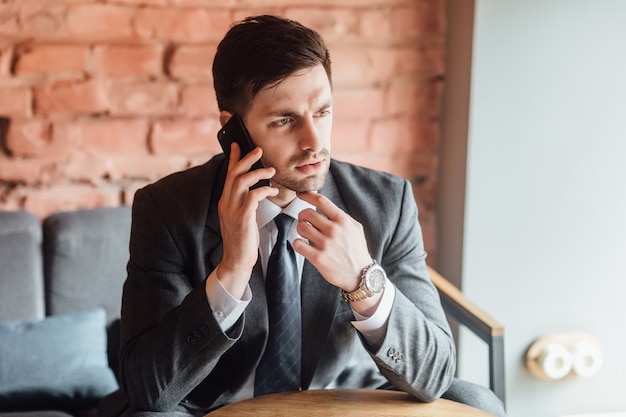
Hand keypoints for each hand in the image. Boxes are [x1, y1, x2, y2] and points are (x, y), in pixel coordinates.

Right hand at [216, 143, 277, 297]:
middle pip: (234, 173)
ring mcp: (233, 209)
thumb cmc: (242, 241)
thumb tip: (254, 191)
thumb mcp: (240, 218)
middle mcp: (226, 203)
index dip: (233, 159)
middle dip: (246, 159)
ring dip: (258, 173)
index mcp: (225, 201)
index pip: (228, 175)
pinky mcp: (242, 217)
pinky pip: (253, 196)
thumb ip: (243, 204)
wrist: (236, 261)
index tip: (238, 145)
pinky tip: (272, 191)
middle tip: (258, 150)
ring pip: (242, 181)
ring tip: (271, 170)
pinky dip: (264, 190)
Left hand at [292, 191, 372, 292]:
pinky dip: (298, 243)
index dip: (307, 194)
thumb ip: (340, 216)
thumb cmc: (357, 250)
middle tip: (305, 221)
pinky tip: (304, 245)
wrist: (360, 275)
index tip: (300, 193)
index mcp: (342, 221)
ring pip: (300, 227)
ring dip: (300, 229)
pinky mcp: (318, 258)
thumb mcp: (355, 228)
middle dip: (302, 216)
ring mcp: (325, 244)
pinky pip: (298, 244)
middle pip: (307, 213)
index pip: (321, 201)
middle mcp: (333, 230)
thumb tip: (323, 205)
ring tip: (306, 234)